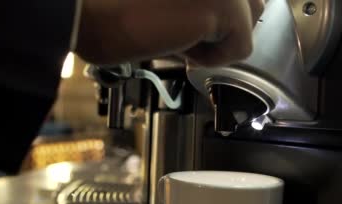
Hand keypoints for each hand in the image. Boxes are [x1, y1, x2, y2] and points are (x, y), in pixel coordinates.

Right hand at [76, 0, 264, 66]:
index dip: (216, 12)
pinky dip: (213, 59)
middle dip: (224, 21)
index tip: (189, 21)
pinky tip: (180, 47)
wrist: (89, 15)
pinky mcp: (224, 5)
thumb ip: (198, 0)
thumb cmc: (112, 4)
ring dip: (219, 36)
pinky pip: (242, 47)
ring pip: (251, 19)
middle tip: (184, 29)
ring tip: (180, 36)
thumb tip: (222, 17)